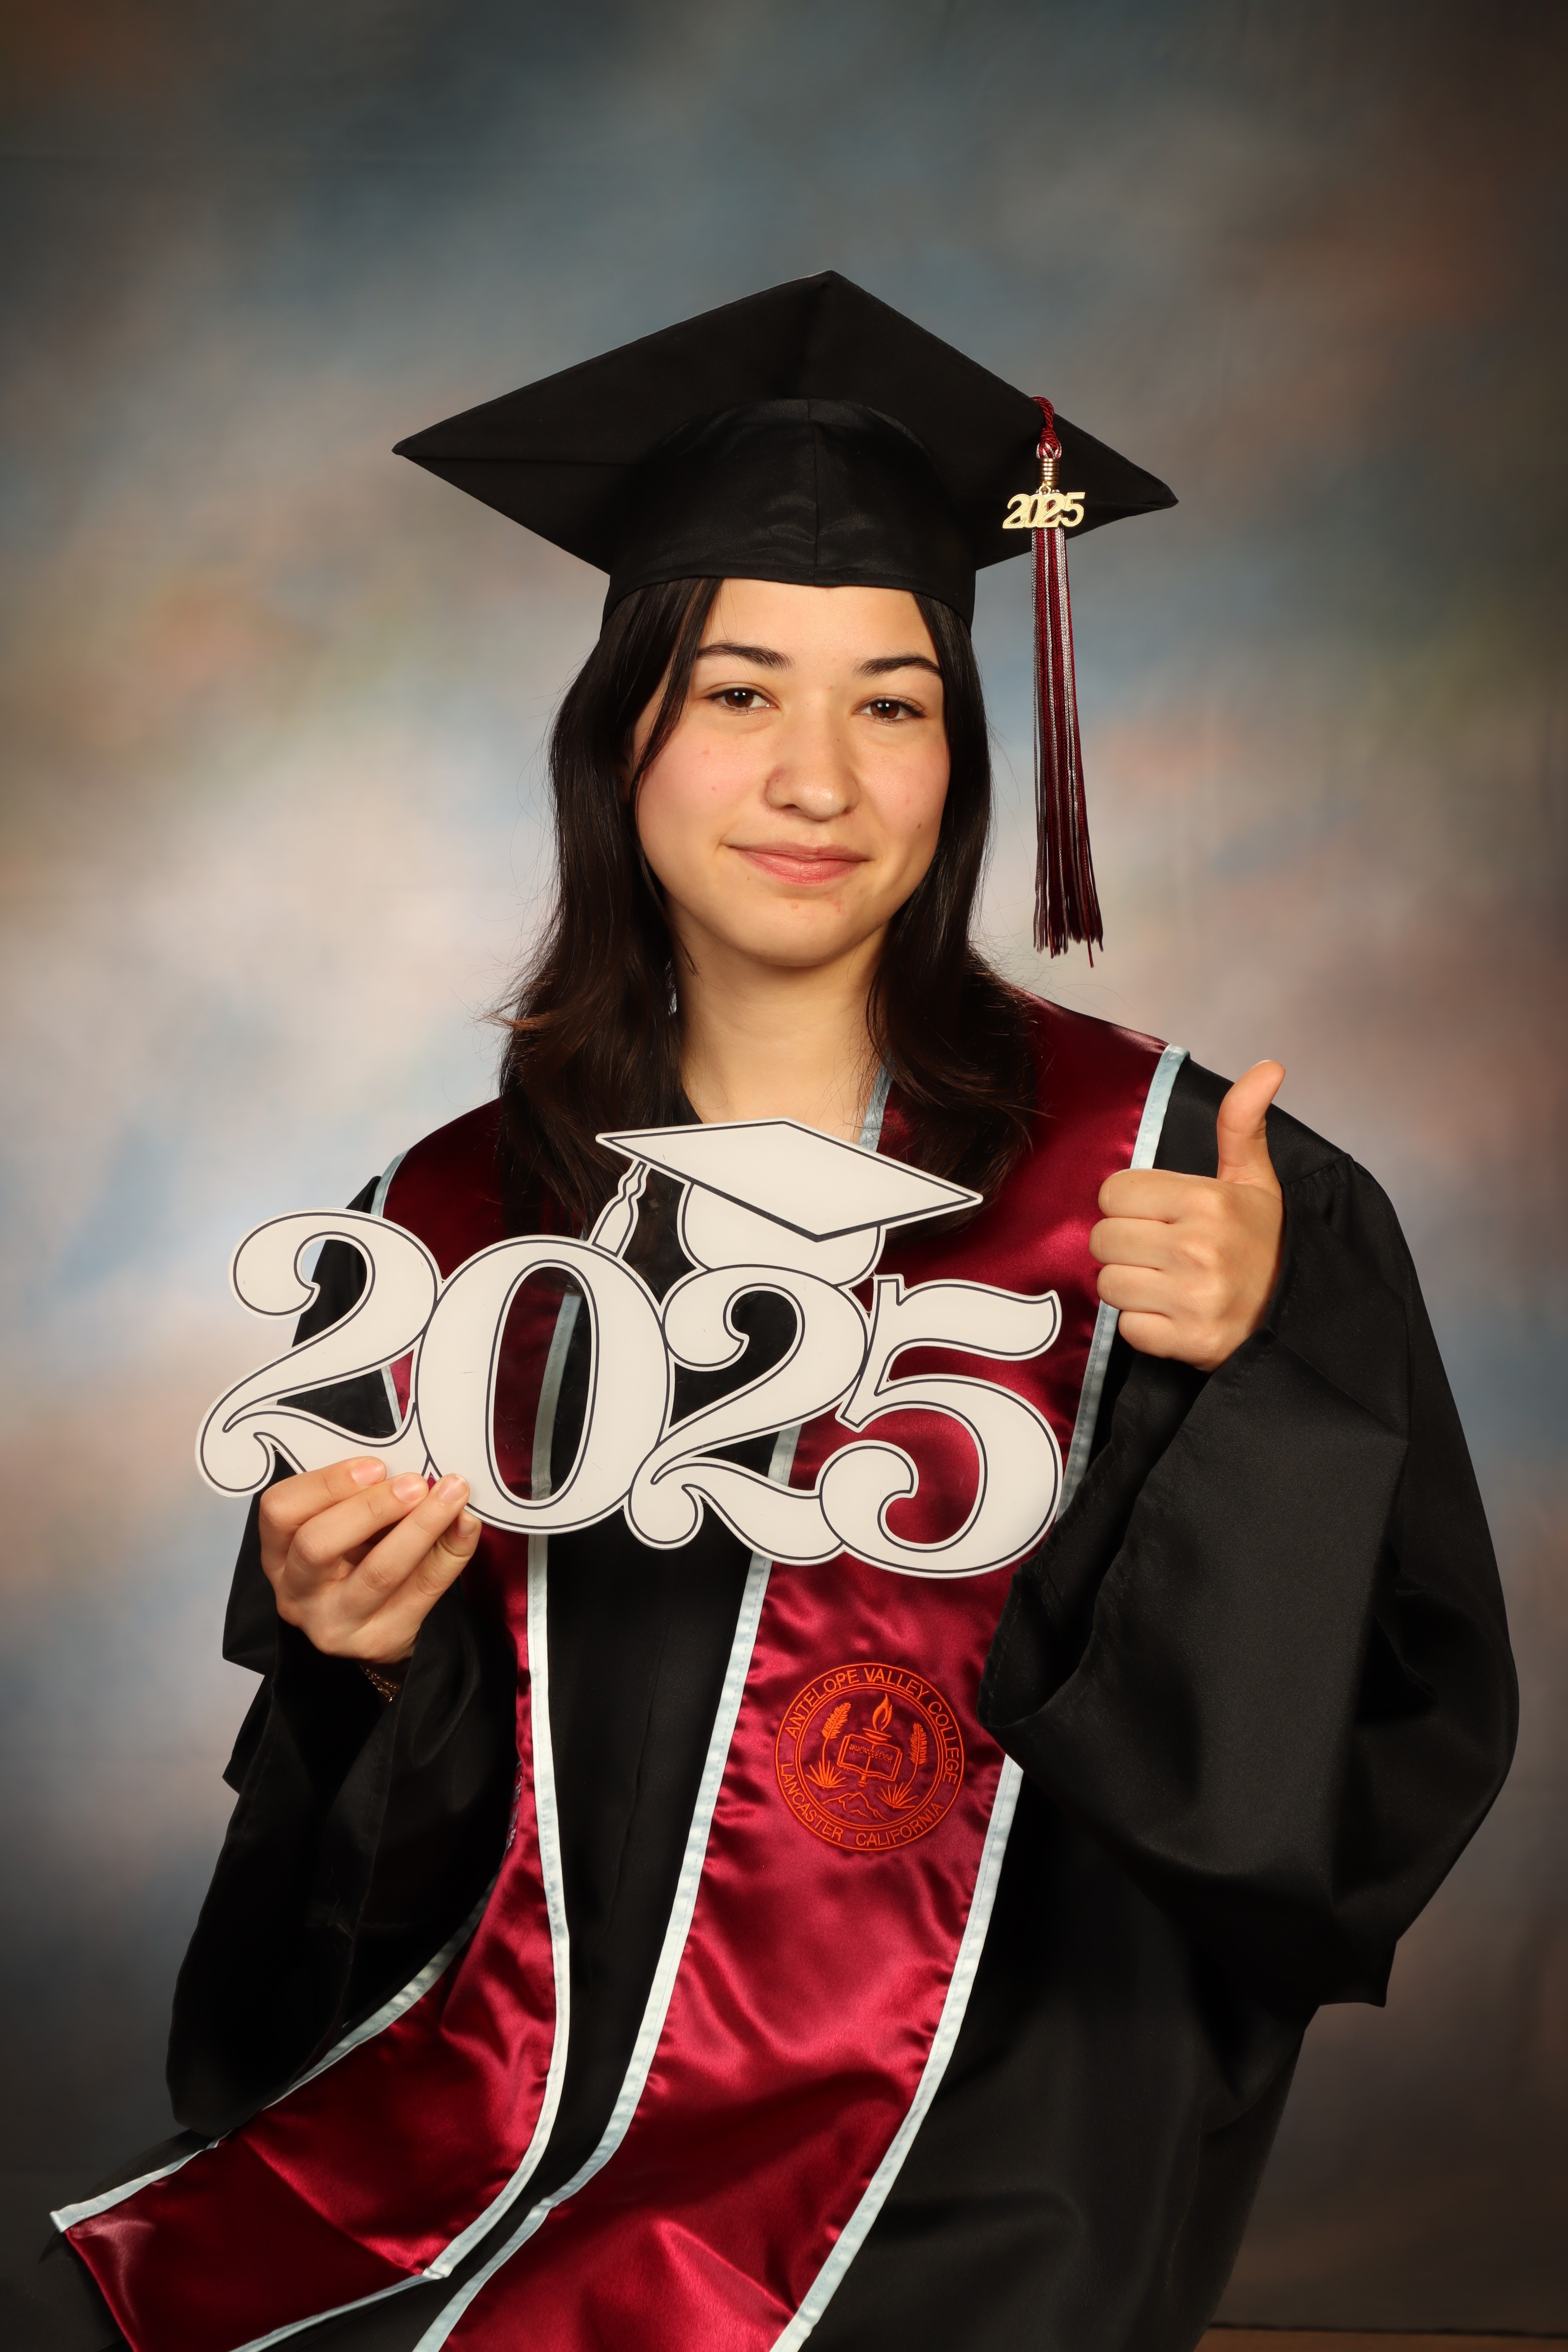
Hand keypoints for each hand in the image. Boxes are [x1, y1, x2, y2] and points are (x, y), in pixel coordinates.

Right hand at [258, 1456, 481, 1668]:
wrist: (376, 1627)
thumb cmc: (355, 1560)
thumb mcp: (344, 1526)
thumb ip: (365, 1496)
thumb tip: (414, 1469)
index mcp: (280, 1553)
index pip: (280, 1511)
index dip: (326, 1483)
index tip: (375, 1466)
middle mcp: (297, 1591)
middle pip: (318, 1544)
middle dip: (372, 1506)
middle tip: (415, 1483)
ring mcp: (335, 1623)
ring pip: (377, 1572)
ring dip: (420, 1526)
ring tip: (450, 1497)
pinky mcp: (379, 1639)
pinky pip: (422, 1591)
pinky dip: (452, 1553)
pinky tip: (466, 1525)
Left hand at [1089, 1061, 1285, 1371]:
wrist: (1296, 1318)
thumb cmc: (1265, 1245)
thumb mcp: (1256, 1181)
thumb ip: (1242, 1123)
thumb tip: (1268, 1066)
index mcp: (1209, 1200)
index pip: (1114, 1192)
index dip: (1128, 1205)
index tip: (1157, 1216)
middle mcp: (1198, 1247)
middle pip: (1103, 1238)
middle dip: (1124, 1245)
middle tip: (1160, 1252)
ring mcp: (1193, 1297)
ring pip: (1108, 1283)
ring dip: (1130, 1286)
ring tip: (1165, 1283)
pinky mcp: (1188, 1341)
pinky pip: (1127, 1327)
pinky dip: (1143, 1325)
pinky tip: (1172, 1315)